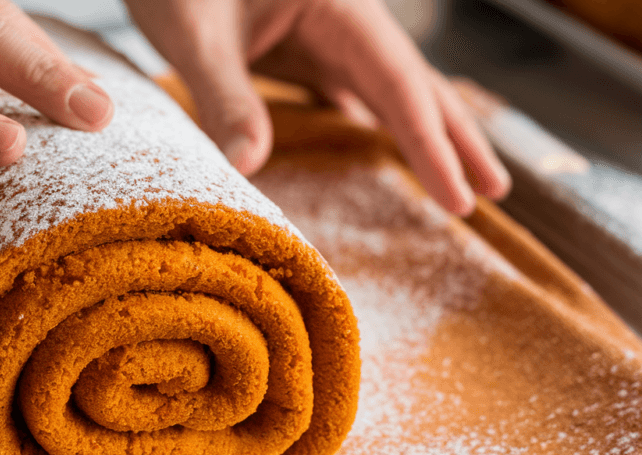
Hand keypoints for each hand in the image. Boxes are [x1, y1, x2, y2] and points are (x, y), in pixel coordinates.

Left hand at [127, 0, 510, 214]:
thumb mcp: (194, 33)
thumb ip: (223, 95)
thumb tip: (246, 169)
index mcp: (336, 4)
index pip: (398, 84)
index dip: (432, 145)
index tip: (462, 199)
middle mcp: (342, 15)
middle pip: (414, 82)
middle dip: (456, 138)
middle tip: (495, 193)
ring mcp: (324, 29)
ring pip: (389, 85)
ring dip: (424, 130)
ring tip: (457, 177)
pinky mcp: (300, 42)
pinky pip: (351, 86)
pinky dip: (376, 119)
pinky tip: (382, 142)